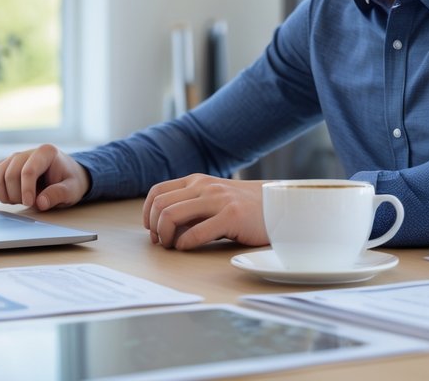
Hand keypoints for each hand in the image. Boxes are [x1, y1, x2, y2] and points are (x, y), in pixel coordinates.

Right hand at [0, 144, 90, 211]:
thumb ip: (58, 195)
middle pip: (10, 173)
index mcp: (46, 152)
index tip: (30, 203)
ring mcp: (15, 158)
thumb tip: (40, 202)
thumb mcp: (72, 190)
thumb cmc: (70, 181)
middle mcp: (28, 152)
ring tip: (18, 201)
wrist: (66, 176)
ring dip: (3, 193)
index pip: (29, 170)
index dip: (26, 189)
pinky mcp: (6, 165)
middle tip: (28, 204)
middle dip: (15, 194)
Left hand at [142, 174, 269, 249]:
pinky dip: (184, 244)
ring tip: (173, 246)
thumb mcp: (215, 200)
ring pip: (171, 215)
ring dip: (165, 236)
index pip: (157, 192)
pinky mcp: (232, 216)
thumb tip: (163, 227)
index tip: (153, 230)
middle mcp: (204, 186)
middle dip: (155, 227)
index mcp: (197, 181)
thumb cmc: (244, 208)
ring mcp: (218, 199)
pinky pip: (195, 232)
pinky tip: (187, 248)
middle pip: (161, 205)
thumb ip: (192, 207)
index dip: (148, 213)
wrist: (280, 206)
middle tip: (162, 242)